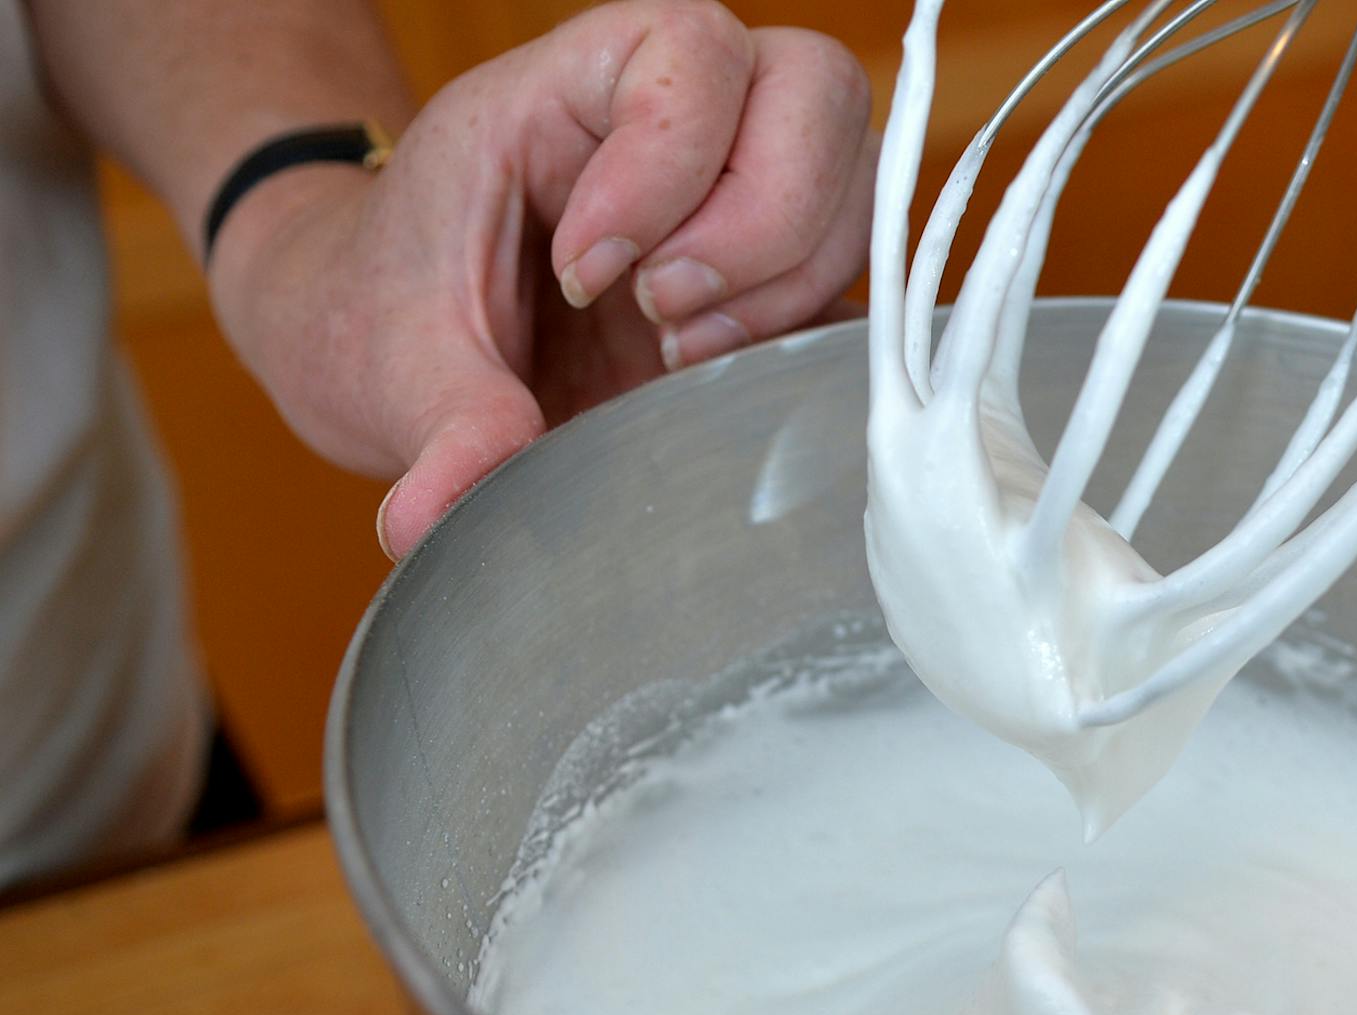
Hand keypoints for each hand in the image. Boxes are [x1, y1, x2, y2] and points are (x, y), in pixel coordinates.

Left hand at [205, 0, 874, 556]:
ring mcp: (749, 191)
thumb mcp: (396, 364)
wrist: (395, 343)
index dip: (665, 159)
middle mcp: (687, 117)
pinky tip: (732, 386)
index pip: (687, 51)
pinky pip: (858, 280)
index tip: (586, 274)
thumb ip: (440, 423)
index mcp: (574, 88)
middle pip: (813, 90)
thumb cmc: (393, 310)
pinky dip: (815, 338)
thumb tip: (434, 517)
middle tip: (665, 316)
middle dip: (760, 219)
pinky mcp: (784, 276)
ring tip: (686, 357)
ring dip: (791, 281)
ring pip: (858, 180)